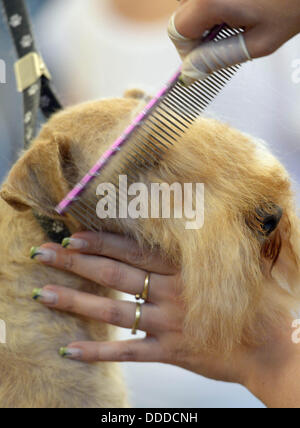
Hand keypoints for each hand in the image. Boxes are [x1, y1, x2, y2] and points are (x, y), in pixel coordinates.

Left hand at [31, 232, 245, 382]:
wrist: (266, 346)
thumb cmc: (247, 302)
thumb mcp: (224, 268)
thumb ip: (197, 252)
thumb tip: (177, 228)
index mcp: (182, 268)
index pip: (132, 251)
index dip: (100, 242)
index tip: (71, 236)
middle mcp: (171, 292)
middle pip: (114, 274)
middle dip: (75, 262)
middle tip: (42, 254)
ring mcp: (168, 323)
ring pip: (113, 310)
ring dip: (76, 301)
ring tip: (43, 294)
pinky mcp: (169, 352)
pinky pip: (127, 352)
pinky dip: (98, 351)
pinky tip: (70, 349)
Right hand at [169, 0, 299, 83]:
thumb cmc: (294, 3)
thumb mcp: (259, 42)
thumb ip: (219, 58)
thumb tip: (190, 72)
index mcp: (211, 0)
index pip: (178, 32)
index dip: (187, 51)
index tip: (201, 60)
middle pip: (181, 13)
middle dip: (196, 32)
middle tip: (224, 38)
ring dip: (204, 13)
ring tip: (235, 16)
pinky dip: (212, 2)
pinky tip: (236, 3)